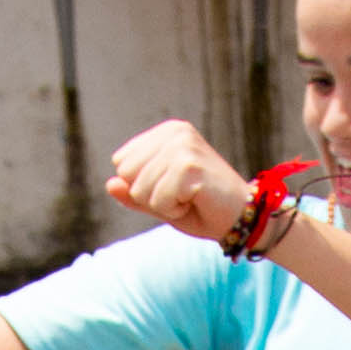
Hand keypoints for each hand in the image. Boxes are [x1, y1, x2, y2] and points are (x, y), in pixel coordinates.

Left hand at [103, 120, 250, 243]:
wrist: (241, 217)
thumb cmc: (200, 207)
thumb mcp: (158, 200)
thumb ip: (132, 193)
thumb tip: (109, 184)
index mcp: (166, 132)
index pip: (121, 163)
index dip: (141, 186)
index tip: (173, 187)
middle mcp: (175, 132)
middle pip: (126, 175)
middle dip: (149, 196)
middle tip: (181, 194)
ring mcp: (183, 147)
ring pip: (140, 190)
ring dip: (163, 205)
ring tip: (189, 198)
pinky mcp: (189, 166)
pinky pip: (157, 201)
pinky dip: (173, 211)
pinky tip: (195, 202)